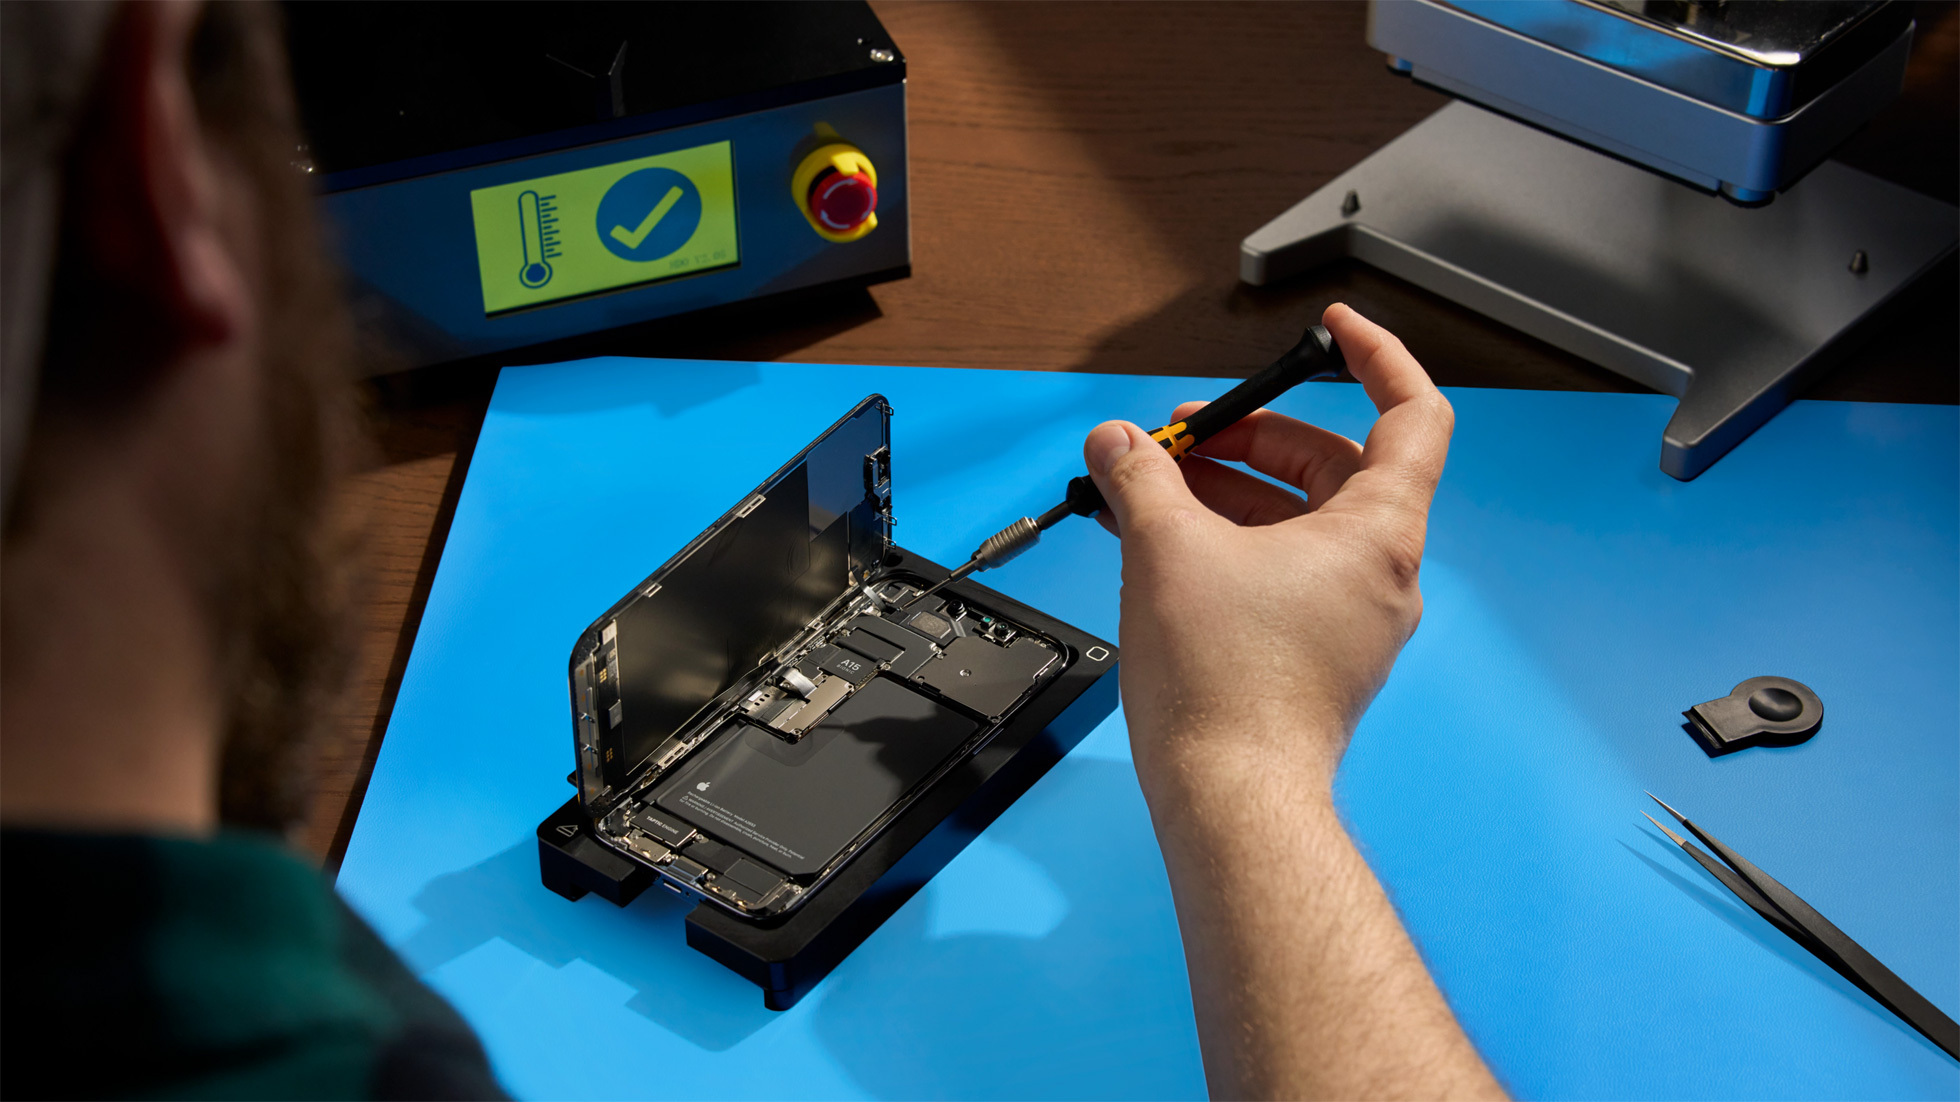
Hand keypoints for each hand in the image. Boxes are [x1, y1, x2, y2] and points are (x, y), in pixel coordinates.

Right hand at [1083, 302, 1453, 803]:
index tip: (1330, 332)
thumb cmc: (1226, 687)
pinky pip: (1283, 571)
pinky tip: (1162, 544)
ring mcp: (1354, 619)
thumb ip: (1141, 478)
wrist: (1231, 799)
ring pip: (1302, 523)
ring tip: (1153, 488)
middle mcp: (1381, 573)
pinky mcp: (1318, 655)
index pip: (1412, 414)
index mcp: (1377, 533)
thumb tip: (1117, 442)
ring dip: (1232, 492)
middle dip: (1257, 437)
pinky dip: (1233, 543)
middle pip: (1336, 467)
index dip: (1375, 358)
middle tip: (1184, 434)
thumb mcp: (1167, 550)